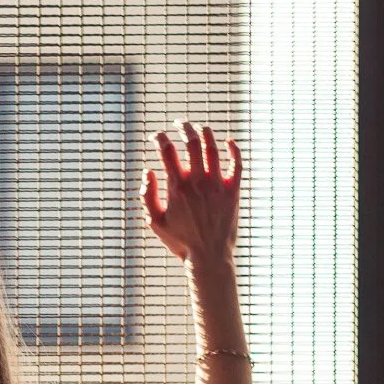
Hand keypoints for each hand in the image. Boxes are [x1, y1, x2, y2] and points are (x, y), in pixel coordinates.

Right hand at [141, 122, 242, 268]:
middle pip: (191, 142)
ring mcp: (216, 185)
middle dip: (184, 127)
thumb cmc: (180, 242)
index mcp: (177, 187)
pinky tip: (228, 141)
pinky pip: (236, 163)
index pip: (167, 151)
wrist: (208, 258)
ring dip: (205, 132)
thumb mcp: (155, 222)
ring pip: (212, 147)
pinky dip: (233, 149)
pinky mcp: (232, 191)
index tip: (156, 137)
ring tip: (199, 128)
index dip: (159, 138)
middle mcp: (197, 182)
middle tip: (180, 124)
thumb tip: (148, 171)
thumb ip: (147, 195)